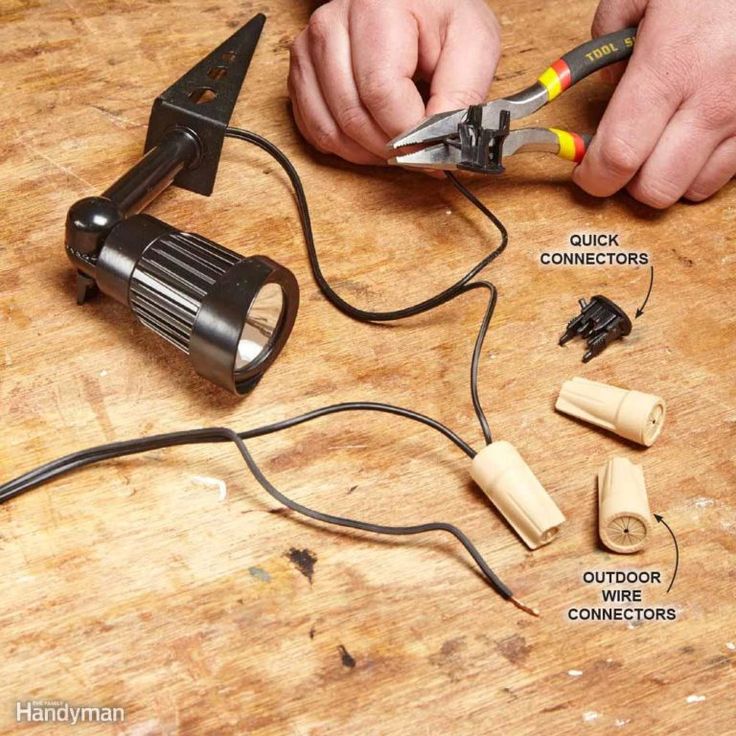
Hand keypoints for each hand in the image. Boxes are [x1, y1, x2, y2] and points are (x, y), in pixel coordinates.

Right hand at [287, 0, 500, 164]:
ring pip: (332, 132)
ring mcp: (309, 50)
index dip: (410, 135)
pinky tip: (372, 137)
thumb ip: (460, 94)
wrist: (410, 0)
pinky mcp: (302, 73)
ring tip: (399, 144)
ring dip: (369, 153)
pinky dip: (346, 148)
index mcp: (375, 9)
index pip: (382, 94)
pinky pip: (317, 131)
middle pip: (353, 117)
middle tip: (420, 151)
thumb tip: (439, 147)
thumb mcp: (473, 43)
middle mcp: (331, 25)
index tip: (434, 149)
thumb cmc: (439, 17)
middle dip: (391, 149)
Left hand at [574, 0, 735, 206]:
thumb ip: (610, 32)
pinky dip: (708, 165)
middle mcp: (712, 101)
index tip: (585, 172)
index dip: (592, 177)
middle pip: (655, 189)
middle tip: (624, 157)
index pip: (618, 157)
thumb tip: (609, 78)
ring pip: (695, 189)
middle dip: (630, 183)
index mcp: (671, 66)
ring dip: (671, 175)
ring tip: (666, 142)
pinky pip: (730, 171)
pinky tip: (700, 134)